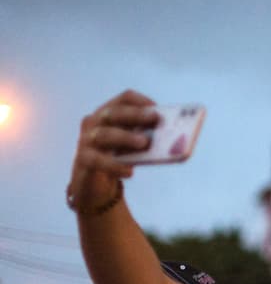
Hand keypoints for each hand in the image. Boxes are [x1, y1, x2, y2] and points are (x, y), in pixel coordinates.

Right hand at [67, 90, 158, 213]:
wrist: (95, 183)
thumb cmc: (119, 158)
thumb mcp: (134, 147)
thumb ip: (148, 140)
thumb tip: (174, 141)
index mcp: (110, 114)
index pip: (124, 99)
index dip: (141, 101)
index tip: (157, 107)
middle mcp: (95, 122)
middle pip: (113, 113)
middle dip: (135, 115)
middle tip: (154, 118)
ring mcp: (86, 140)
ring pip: (104, 134)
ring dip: (125, 137)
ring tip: (144, 143)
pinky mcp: (83, 159)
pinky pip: (97, 160)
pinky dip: (114, 165)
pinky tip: (129, 172)